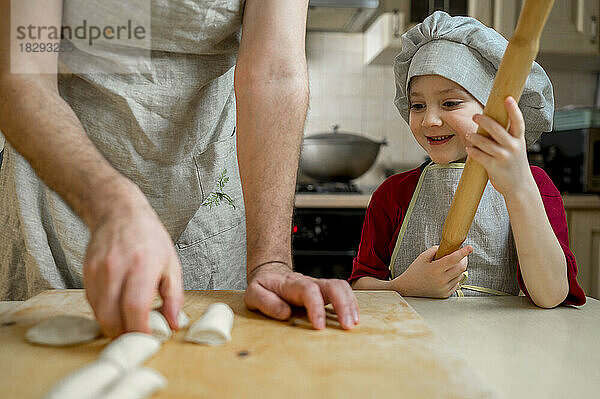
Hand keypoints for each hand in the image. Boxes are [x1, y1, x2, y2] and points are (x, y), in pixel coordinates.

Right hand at [83, 196, 183, 337]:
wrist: (120, 213)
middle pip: (112, 316)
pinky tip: (116, 311)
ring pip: (99, 313)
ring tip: (128, 326)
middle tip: (137, 339)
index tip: (148, 341)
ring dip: (112, 326)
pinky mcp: (86, 273)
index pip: (135, 308)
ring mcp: (98, 271)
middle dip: (124, 334)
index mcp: (142, 266)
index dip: (140, 330)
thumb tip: (174, 323)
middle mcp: (116, 269)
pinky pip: (92, 303)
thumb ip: (174, 296)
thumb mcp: (171, 264)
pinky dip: (103, 313)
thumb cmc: (149, 238)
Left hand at [244, 263, 358, 329]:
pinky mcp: (325, 292)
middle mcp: (309, 282)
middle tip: (347, 325)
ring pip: (341, 287)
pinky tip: (353, 318)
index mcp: (291, 284)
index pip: (309, 291)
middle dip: (343, 305)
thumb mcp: (253, 294)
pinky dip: (351, 304)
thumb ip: (265, 302)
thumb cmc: (263, 286)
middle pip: (332, 285)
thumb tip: (284, 313)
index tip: (319, 326)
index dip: (317, 307)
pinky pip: (343, 292)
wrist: (270, 274)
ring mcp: (319, 286)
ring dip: (350, 304)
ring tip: (352, 323)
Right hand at [392, 245, 471, 297]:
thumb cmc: (414, 270)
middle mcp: (441, 280)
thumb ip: (435, 250)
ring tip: (450, 266)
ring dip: (458, 269)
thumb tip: (448, 247)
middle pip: (461, 268)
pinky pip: (456, 284)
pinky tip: (447, 275)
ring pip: (460, 276)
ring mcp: (443, 288)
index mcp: (435, 269)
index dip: (463, 252)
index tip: (470, 248)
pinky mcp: (444, 294)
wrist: (407, 287)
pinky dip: (455, 278)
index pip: (453, 259)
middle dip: (463, 260)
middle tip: (461, 256)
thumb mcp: (422, 257)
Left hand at [466, 96, 534, 197]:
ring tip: (469, 135)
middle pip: (496, 129)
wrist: (520, 186)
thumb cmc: (515, 164)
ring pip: (484, 142)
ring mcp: (504, 157)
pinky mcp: (494, 167)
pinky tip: (469, 148)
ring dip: (474, 137)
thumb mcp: (517, 147)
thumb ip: (508, 136)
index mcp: (519, 139)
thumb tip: (491, 121)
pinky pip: (479, 155)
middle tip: (475, 116)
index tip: (507, 98)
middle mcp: (513, 146)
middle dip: (484, 120)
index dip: (513, 109)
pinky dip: (472, 151)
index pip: (518, 121)